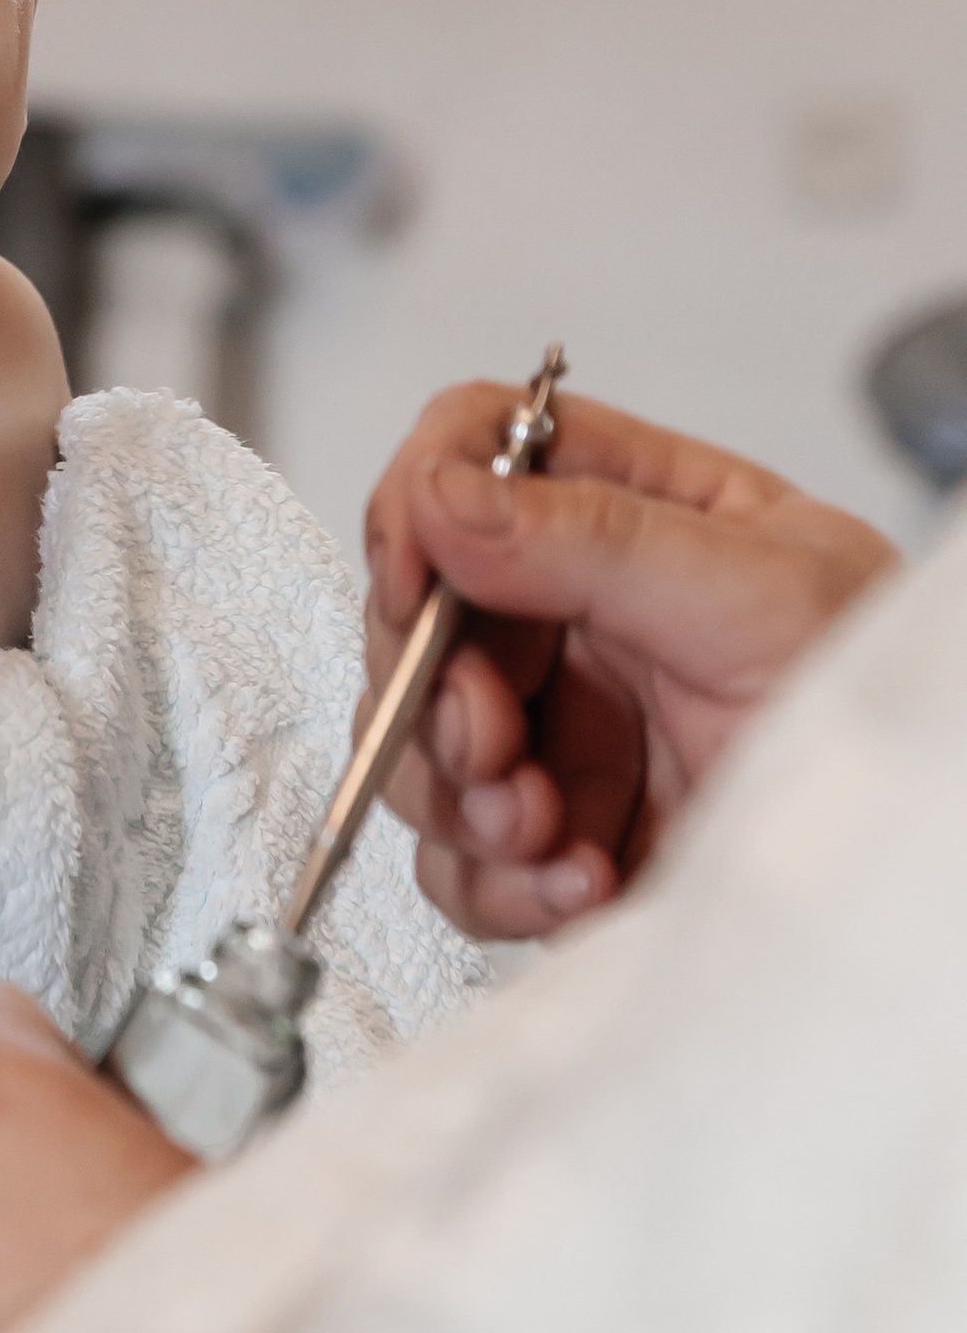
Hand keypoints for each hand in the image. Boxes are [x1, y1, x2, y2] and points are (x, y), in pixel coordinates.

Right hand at [365, 382, 897, 941]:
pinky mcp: (559, 839)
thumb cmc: (886, 710)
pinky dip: (497, 882)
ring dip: (461, 796)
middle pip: (419, 612)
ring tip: (544, 828)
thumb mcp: (757, 597)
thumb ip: (593, 539)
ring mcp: (567, 729)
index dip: (420, 505)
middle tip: (491, 742)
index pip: (476, 449)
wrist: (924, 875)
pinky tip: (580, 881)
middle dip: (433, 691)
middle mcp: (584, 614)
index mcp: (636, 514)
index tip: (419, 587)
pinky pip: (459, 860)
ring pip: (417, 743)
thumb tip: (445, 496)